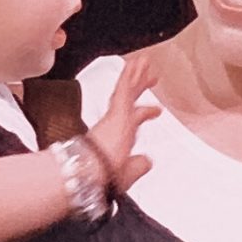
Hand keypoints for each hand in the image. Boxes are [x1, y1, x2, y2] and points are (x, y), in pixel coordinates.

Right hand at [91, 52, 160, 193]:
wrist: (87, 176)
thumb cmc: (102, 179)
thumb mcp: (127, 174)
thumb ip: (138, 166)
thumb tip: (147, 160)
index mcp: (117, 141)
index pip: (132, 123)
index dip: (144, 114)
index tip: (155, 110)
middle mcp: (115, 127)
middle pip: (130, 102)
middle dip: (141, 88)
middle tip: (151, 76)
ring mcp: (115, 118)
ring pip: (127, 92)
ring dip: (136, 76)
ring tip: (144, 61)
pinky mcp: (116, 112)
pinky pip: (125, 89)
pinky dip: (130, 75)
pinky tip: (137, 62)